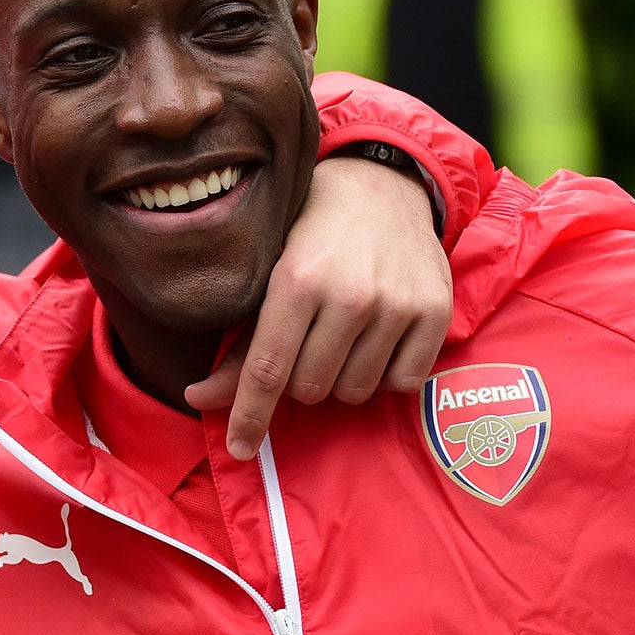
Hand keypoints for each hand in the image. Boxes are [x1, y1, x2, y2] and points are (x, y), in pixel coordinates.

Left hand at [185, 151, 449, 458]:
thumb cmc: (310, 233)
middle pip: (310, 389)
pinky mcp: (435, 312)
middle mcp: (350, 293)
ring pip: (354, 392)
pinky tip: (378, 336)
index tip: (239, 449)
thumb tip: (198, 398)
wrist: (382, 185)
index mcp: (297, 278)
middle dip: (301, 377)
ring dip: (341, 376)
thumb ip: (240, 345)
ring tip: (343, 334)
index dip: (249, 416)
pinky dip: (385, 373)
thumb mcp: (267, 275)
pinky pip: (401, 383)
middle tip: (308, 337)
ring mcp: (397, 303)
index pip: (267, 370)